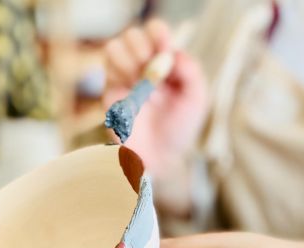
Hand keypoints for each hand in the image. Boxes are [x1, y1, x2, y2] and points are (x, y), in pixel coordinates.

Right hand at [103, 19, 208, 177]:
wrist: (160, 158)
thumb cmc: (180, 129)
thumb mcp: (196, 100)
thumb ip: (191, 72)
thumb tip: (174, 54)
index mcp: (163, 63)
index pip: (155, 33)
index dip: (158, 34)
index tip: (164, 49)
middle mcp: (141, 67)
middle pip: (132, 35)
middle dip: (140, 45)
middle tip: (149, 64)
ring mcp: (123, 80)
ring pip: (113, 48)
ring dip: (127, 58)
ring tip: (139, 78)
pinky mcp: (109, 95)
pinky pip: (107, 73)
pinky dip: (119, 78)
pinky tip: (131, 92)